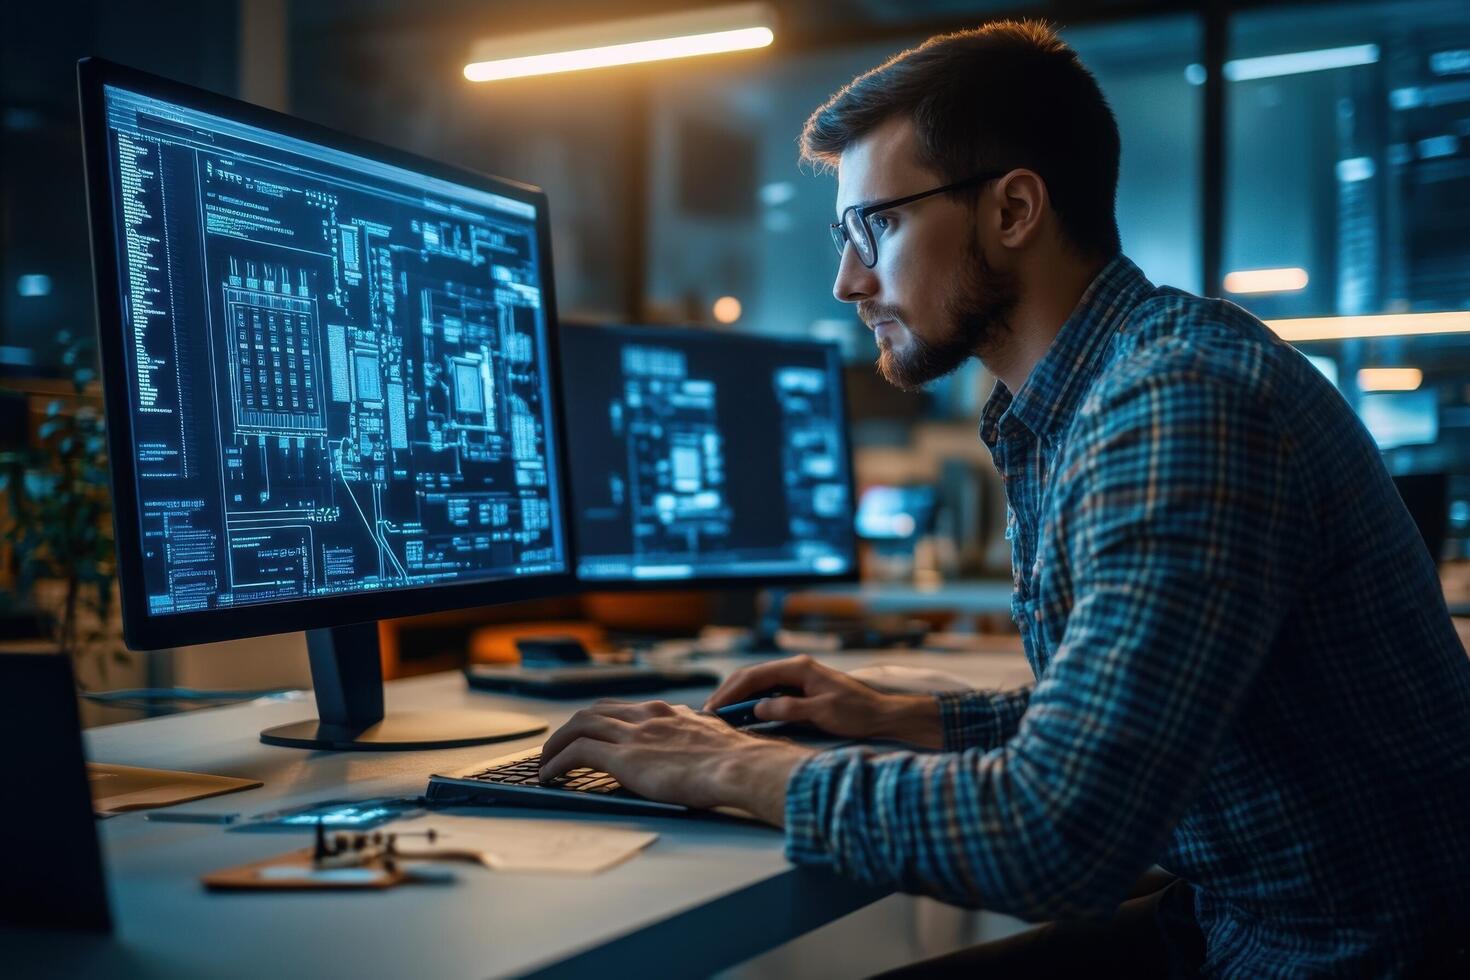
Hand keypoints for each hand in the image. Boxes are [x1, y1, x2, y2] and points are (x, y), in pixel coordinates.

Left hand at [539, 699, 813, 824]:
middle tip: (558, 745)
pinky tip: (550, 775)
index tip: (592, 732)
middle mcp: (646, 715)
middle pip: (594, 711)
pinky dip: (558, 762)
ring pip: (579, 726)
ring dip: (556, 743)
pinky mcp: (624, 756)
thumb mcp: (714, 737)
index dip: (601, 720)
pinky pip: (577, 753)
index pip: (623, 708)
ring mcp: (633, 734)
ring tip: (546, 761)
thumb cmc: (736, 760)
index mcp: (667, 712)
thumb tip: (696, 744)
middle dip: (571, 727)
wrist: (740, 766)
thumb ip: (697, 736)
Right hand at [703, 654, 942, 748]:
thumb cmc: (856, 713)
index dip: (730, 692)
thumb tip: (757, 708)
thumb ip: (789, 709)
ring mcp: (797, 679)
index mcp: (798, 668)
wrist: (881, 716)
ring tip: (719, 717)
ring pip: (757, 685)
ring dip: (737, 699)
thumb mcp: (823, 712)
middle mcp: (795, 668)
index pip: (754, 676)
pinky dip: (751, 703)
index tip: (713, 709)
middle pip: (751, 677)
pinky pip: (768, 694)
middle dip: (728, 694)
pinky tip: (742, 717)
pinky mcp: (799, 691)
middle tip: (708, 715)